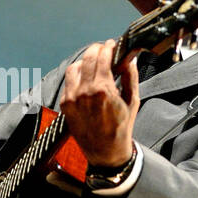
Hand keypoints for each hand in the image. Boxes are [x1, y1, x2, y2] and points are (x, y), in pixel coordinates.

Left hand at [59, 40, 138, 167]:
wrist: (106, 151)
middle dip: (97, 50)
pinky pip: (68, 81)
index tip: (113, 45)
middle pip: (87, 58)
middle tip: (104, 50)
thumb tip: (129, 58)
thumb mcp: (132, 100)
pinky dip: (77, 75)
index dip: (108, 47)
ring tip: (94, 63)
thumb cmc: (121, 127)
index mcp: (103, 90)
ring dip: (85, 61)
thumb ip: (130, 76)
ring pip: (75, 67)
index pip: (103, 57)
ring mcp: (72, 98)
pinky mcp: (65, 104)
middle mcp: (85, 92)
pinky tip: (85, 77)